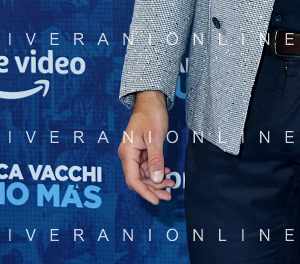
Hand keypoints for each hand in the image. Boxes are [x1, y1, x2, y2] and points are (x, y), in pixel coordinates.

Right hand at [118, 90, 175, 204]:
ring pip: (144, 174)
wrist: (151, 99)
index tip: (156, 201)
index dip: (145, 192)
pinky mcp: (141, 150)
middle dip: (152, 189)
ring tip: (171, 184)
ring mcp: (134, 153)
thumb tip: (155, 180)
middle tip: (168, 196)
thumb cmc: (151, 115)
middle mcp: (128, 155)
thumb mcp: (155, 138)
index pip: (133, 180)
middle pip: (138, 180)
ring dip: (156, 181)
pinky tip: (167, 173)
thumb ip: (155, 160)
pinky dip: (157, 171)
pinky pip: (147, 166)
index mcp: (127, 153)